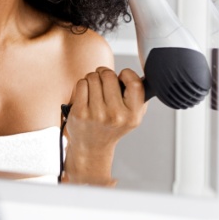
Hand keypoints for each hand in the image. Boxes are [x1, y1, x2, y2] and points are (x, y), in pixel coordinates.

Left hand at [62, 67, 146, 184]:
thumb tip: (133, 74)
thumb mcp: (133, 116)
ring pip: (92, 77)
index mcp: (132, 115)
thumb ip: (138, 96)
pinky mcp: (80, 112)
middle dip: (104, 73)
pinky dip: (83, 84)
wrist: (92, 145)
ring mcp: (96, 114)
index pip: (135, 84)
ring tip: (95, 89)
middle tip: (103, 79)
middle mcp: (116, 116)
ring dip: (92, 78)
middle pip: (108, 76)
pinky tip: (86, 94)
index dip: (127, 74)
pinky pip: (81, 84)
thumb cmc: (112, 126)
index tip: (122, 76)